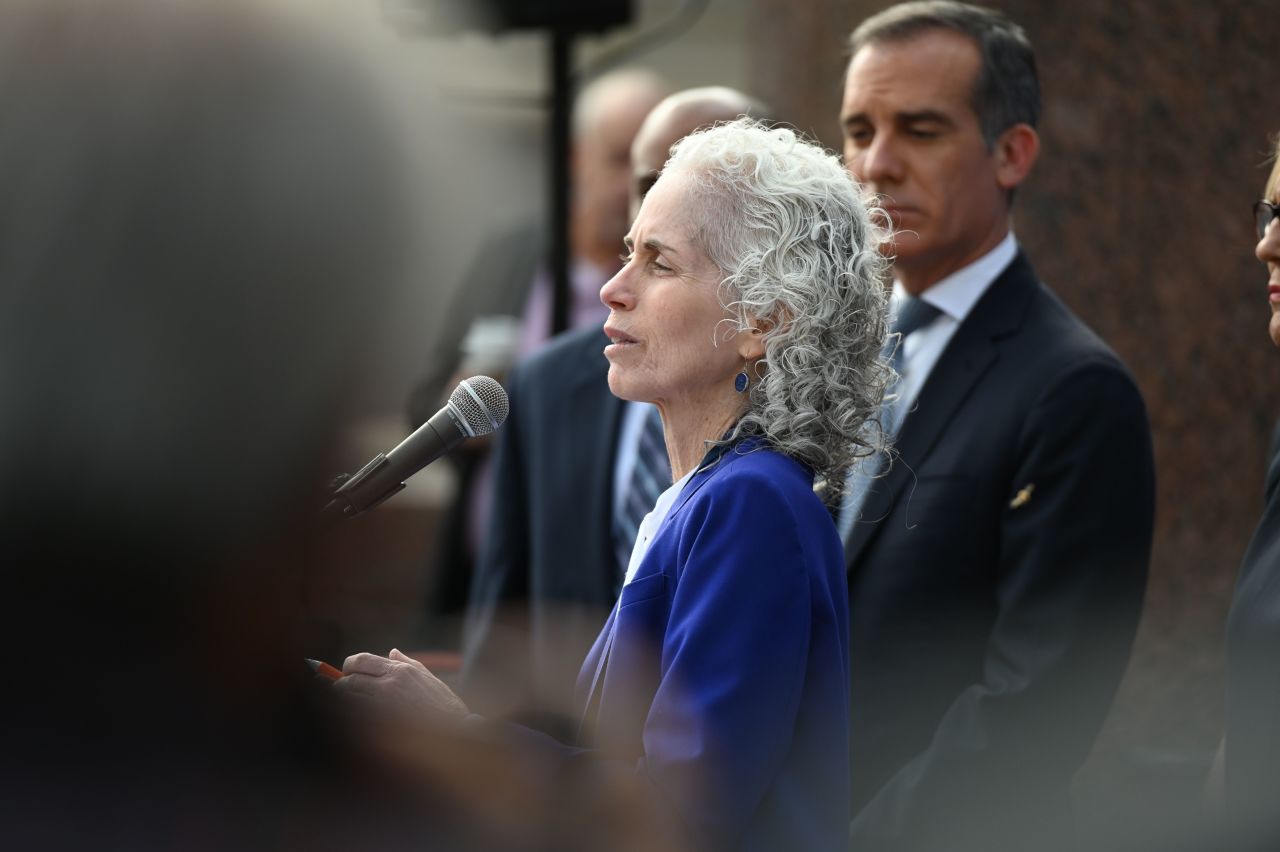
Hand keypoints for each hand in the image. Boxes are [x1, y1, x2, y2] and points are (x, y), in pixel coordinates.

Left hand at [335, 648, 468, 720]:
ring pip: (349, 698)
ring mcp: (383, 706)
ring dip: (346, 701)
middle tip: (343, 688)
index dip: (349, 666)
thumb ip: (407, 663)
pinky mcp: (380, 725)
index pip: (361, 660)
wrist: (454, 732)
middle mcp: (389, 684)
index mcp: (400, 670)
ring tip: (351, 704)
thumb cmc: (444, 706)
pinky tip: (359, 721)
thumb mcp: (428, 678)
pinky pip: (356, 718)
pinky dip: (353, 717)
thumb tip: (392, 651)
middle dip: (342, 683)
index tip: (347, 672)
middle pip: (349, 679)